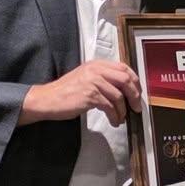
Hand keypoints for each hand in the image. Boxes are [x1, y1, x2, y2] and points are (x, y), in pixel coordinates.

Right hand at [22, 59, 141, 125]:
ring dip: (123, 110)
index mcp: (97, 64)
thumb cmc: (66, 92)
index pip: (124, 68)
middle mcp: (96, 70)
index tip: (137, 93)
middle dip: (134, 95)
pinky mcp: (90, 95)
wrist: (48, 99)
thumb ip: (103, 79)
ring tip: (120, 118)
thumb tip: (124, 91)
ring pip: (119, 96)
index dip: (135, 82)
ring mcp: (93, 82)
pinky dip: (115, 116)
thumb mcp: (86, 78)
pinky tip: (114, 121)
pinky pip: (110, 107)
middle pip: (125, 80)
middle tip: (136, 107)